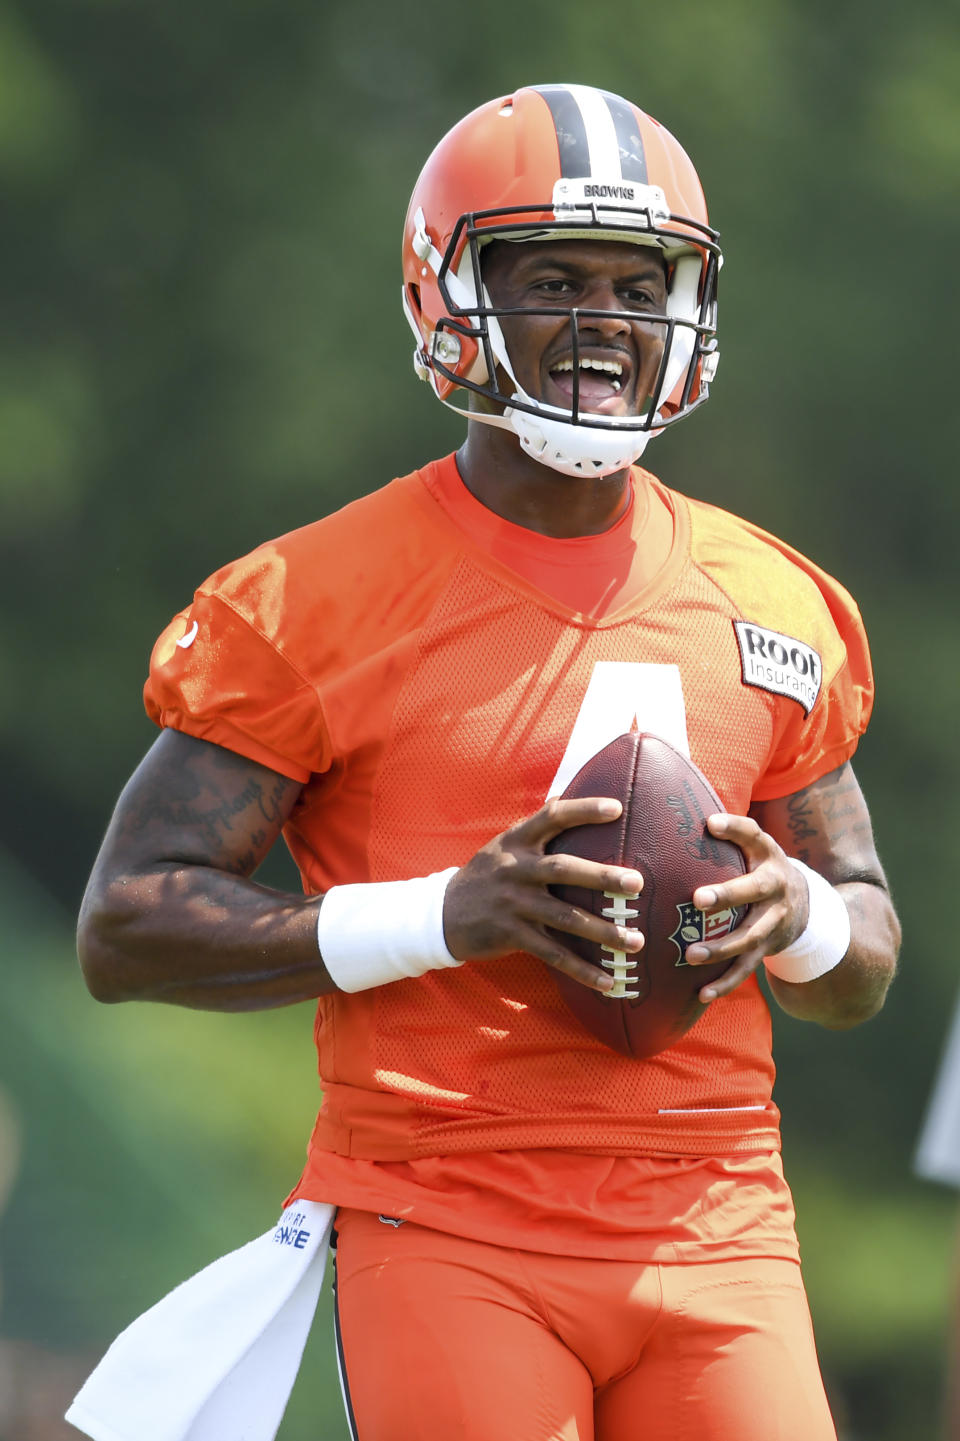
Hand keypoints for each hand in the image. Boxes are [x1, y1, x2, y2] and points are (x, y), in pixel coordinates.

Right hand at [442, 798, 644, 991]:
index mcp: (516, 841)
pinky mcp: (512, 935)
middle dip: (602, 876)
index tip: (617, 808)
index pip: (552, 816)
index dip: (583, 809)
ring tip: (636, 940)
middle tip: (637, 883)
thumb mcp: (503, 845)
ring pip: (564, 918)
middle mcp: (515, 869)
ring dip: (603, 931)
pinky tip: (608, 982)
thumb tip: (564, 793)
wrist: (441, 914)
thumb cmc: (485, 875)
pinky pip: (553, 954)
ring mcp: (513, 904)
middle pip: (563, 869)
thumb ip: (534, 827)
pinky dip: (582, 970)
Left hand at [685, 814, 809, 1002]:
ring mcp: (773, 922)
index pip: (754, 836)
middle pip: (753, 891)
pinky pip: (746, 969)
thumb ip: (728, 832)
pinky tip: (702, 994)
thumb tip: (688, 815)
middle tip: (698, 899)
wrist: (806, 905)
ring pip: (749, 938)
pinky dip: (725, 984)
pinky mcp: (766, 949)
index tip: (710, 823)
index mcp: (768, 857)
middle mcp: (775, 889)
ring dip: (721, 948)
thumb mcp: (753, 846)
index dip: (735, 829)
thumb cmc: (760, 868)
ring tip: (691, 954)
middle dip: (727, 896)